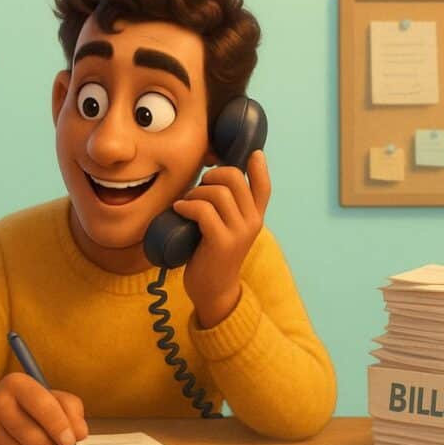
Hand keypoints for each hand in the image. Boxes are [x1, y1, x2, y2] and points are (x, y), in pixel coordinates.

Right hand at [0, 372, 88, 444]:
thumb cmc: (26, 405)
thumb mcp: (49, 397)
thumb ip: (71, 409)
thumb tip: (80, 433)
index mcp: (17, 383)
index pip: (42, 404)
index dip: (59, 425)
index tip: (70, 441)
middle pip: (33, 436)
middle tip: (56, 444)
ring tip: (35, 442)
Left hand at [172, 150, 270, 328]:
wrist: (213, 290)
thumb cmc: (213, 254)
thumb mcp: (227, 227)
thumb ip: (227, 207)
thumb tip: (210, 176)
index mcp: (255, 216)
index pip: (264, 186)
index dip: (259, 166)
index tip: (251, 154)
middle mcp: (252, 222)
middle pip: (235, 178)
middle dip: (212, 175)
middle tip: (199, 188)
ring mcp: (239, 232)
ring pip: (217, 193)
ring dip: (195, 193)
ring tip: (187, 203)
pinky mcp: (222, 242)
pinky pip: (203, 211)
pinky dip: (187, 206)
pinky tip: (179, 210)